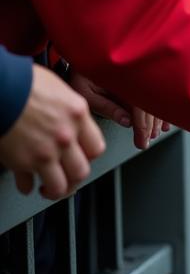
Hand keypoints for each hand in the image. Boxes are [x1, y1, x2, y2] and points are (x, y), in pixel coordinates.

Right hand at [0, 64, 104, 198]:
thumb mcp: (61, 90)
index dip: (89, 156)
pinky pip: (27, 185)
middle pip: (81, 171)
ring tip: (48, 187)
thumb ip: (70, 112)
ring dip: (54, 190)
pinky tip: (26, 183)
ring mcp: (45, 152)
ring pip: (59, 186)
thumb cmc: (26, 83)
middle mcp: (66, 137)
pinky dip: (26, 187)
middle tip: (67, 178)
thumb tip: (72, 123)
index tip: (82, 158)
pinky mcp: (22, 163)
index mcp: (78, 115)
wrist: (3, 89)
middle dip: (74, 178)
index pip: (96, 147)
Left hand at [68, 72, 170, 149]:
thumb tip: (127, 122)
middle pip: (153, 103)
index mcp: (126, 80)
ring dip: (158, 116)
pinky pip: (157, 89)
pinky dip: (162, 103)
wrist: (85, 52)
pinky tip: (162, 113)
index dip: (143, 127)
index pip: (141, 108)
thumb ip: (107, 107)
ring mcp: (143, 73)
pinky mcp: (143, 73)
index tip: (142, 141)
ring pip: (158, 96)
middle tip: (146, 141)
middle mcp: (138, 75)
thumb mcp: (87, 93)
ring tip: (155, 131)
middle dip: (151, 126)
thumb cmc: (81, 72)